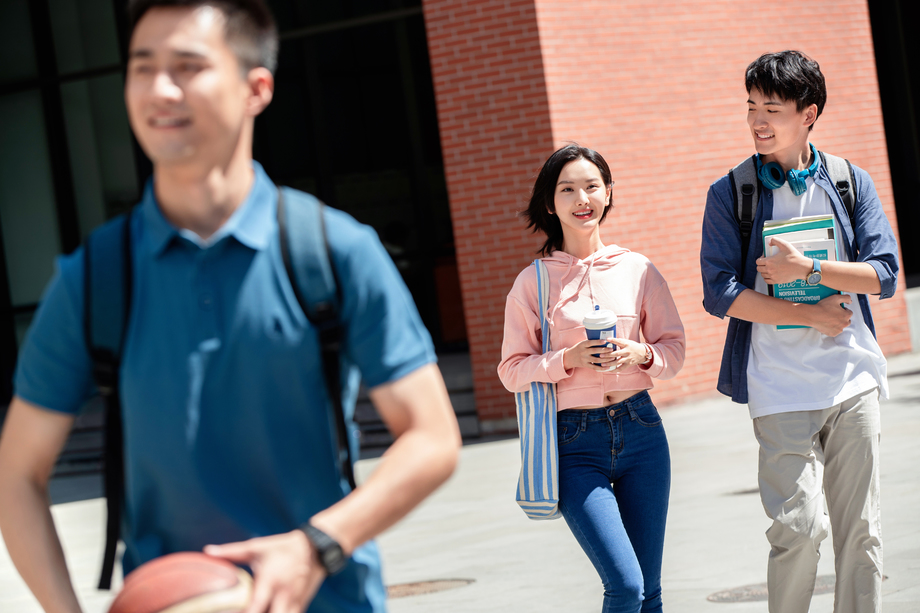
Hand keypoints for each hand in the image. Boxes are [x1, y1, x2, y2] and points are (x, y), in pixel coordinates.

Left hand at [204, 530, 324, 612]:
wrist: (316, 548)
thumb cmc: (281, 547)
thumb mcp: (257, 547)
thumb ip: (231, 551)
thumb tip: (207, 551)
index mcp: (271, 580)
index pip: (256, 606)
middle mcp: (283, 594)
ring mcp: (294, 602)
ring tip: (257, 612)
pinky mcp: (301, 605)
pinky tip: (271, 611)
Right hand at [563, 338, 616, 370]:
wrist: (569, 358)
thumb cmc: (578, 349)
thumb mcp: (582, 344)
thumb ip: (590, 343)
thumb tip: (604, 340)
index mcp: (582, 345)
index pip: (590, 342)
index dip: (598, 342)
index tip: (605, 341)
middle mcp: (583, 352)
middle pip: (595, 351)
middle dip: (604, 350)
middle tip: (612, 349)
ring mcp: (584, 359)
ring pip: (596, 359)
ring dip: (605, 359)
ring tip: (613, 357)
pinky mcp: (585, 365)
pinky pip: (594, 367)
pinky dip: (601, 368)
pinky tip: (608, 367)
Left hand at [606, 338, 650, 369]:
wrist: (643, 353)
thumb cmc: (632, 346)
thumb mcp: (627, 342)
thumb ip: (618, 341)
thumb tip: (607, 339)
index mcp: (627, 344)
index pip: (619, 341)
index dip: (613, 340)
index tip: (607, 339)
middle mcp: (627, 352)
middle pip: (617, 353)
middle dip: (608, 355)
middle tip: (600, 355)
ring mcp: (628, 359)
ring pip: (618, 362)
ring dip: (609, 363)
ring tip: (602, 364)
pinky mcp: (628, 364)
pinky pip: (620, 368)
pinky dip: (614, 370)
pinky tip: (608, 370)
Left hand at [757, 237, 811, 284]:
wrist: (801, 267)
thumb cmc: (794, 257)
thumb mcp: (785, 245)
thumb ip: (776, 241)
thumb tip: (770, 242)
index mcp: (769, 261)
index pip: (758, 261)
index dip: (760, 259)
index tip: (765, 258)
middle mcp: (769, 269)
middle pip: (758, 268)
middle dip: (761, 265)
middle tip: (766, 263)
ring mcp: (773, 276)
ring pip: (762, 275)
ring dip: (764, 271)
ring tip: (769, 268)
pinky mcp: (777, 281)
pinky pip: (767, 281)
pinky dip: (767, 278)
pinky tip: (771, 274)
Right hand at [807, 294, 852, 336]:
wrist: (812, 315)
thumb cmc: (823, 307)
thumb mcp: (836, 298)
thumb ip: (846, 298)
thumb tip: (850, 301)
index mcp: (846, 315)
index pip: (849, 312)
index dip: (843, 309)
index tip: (837, 309)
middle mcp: (844, 324)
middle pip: (846, 320)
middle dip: (842, 317)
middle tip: (833, 313)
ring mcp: (838, 330)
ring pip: (841, 326)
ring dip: (838, 323)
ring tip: (829, 318)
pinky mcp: (832, 334)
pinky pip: (835, 331)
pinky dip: (832, 328)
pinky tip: (827, 323)